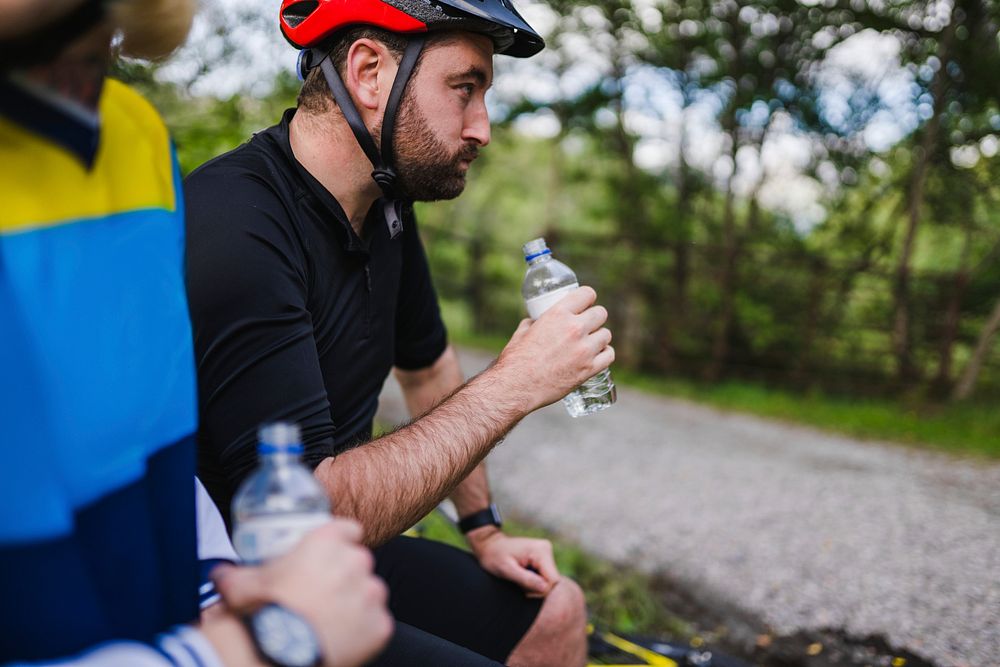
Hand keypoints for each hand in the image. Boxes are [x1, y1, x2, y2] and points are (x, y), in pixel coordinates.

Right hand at [211, 519, 392, 666]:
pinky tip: (341, 639)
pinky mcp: (380, 625)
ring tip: (330, 620)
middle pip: (358, 563)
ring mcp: (371, 594)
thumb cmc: (261, 614)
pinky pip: (377, 622)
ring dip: (356, 602)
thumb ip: (235, 574)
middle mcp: (356, 562)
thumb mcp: (241, 586)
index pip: (348, 529)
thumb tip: (220, 574)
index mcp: (327, 543)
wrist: (277, 656)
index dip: (340, 542)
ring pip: (370, 592)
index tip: (329, 557)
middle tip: (322, 595)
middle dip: (345, 576)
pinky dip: (364, 630)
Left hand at [467, 527, 560, 597]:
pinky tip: (523, 574)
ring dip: (534, 584)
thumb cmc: (494, 556)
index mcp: (541, 551)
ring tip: (519, 577)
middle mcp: (547, 549)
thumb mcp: (506, 570)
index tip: (523, 587)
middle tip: (519, 582)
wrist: (489, 545)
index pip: (552, 581)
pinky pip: (544, 576)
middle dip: (536, 587)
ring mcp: (545, 552)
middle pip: (552, 581)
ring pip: (548, 580)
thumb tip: (545, 588)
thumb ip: (526, 579)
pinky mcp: (543, 557)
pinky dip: (534, 580)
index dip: (539, 590)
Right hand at [493, 286, 613, 411]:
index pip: (587, 294)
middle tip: (587, 325)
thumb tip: (537, 321)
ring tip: (590, 342)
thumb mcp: (522, 332)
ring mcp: (584, 350)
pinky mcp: (589, 369)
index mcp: (558, 314)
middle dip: (594, 317)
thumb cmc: (516, 360)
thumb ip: (534, 322)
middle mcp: (575, 328)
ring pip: (606, 334)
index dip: (587, 298)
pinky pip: (609, 355)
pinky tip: (597, 355)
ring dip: (599, 337)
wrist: (517, 387)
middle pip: (601, 313)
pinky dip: (604, 354)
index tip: (585, 304)